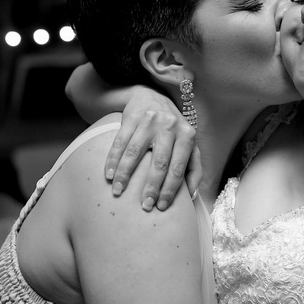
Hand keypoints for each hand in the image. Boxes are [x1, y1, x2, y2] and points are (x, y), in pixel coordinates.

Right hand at [106, 89, 201, 210]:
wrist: (151, 97)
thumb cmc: (173, 129)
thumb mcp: (189, 144)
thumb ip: (194, 168)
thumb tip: (191, 195)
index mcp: (187, 135)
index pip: (178, 168)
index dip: (170, 190)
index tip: (161, 207)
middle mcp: (170, 126)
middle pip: (159, 162)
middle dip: (151, 187)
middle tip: (144, 205)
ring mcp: (150, 121)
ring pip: (135, 153)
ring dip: (125, 175)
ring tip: (118, 192)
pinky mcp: (132, 117)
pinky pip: (120, 142)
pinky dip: (112, 160)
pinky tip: (108, 175)